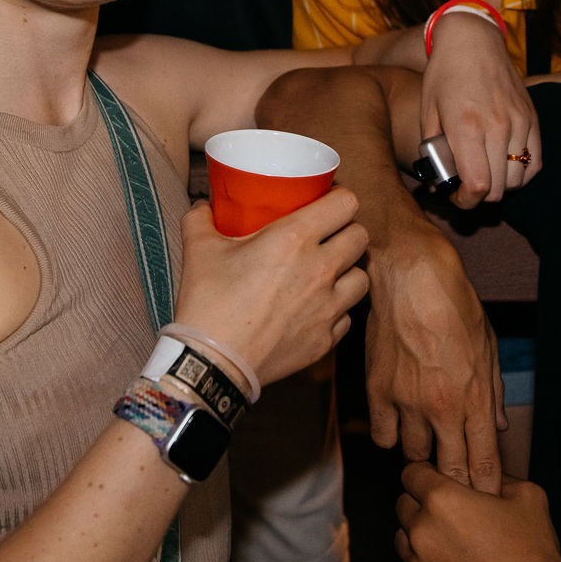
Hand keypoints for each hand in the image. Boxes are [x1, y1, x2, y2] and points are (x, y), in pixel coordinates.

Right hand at [175, 191, 369, 386]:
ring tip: (328, 272)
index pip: (346, 203)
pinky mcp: (326, 339)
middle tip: (327, 235)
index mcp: (295, 239)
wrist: (211, 364)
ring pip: (362, 277)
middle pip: (360, 237)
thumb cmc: (208, 303)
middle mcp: (320, 270)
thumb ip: (200, 219)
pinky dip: (336, 309)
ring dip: (348, 271)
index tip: (326, 201)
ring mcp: (328, 307)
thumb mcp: (198, 250)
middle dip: (347, 231)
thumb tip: (201, 206)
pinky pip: (347, 316)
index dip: (339, 197)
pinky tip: (316, 308)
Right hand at [366, 232, 504, 491]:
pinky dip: (391, 436)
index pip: (484, 461)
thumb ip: (493, 390)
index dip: (487, 487)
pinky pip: (383, 436)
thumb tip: (499, 425)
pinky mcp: (377, 392)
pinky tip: (399, 425)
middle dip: (458, 486)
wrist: (410, 275)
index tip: (487, 501)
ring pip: (413, 456)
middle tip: (459, 492)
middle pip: (450, 470)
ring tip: (428, 449)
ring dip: (423, 456)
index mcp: (474, 396)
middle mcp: (442, 407)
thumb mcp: (488, 344)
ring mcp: (407, 402)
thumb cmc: (454, 303)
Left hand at [395, 464, 560, 561]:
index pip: (412, 473)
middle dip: (421, 504)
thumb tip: (490, 479)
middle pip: (402, 506)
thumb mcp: (528, 496)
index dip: (425, 474)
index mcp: (443, 501)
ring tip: (449, 543)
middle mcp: (422, 533)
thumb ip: (499, 478)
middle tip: (449, 513)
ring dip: (418, 537)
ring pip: (402, 541)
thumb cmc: (534, 555)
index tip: (437, 480)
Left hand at [421, 14, 537, 206]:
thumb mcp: (427, 112)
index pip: (476, 186)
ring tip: (485, 175)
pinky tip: (505, 166)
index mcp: (467, 127)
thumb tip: (440, 184)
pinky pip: (535, 162)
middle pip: (497, 189)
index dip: (465, 202)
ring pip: (518, 179)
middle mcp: (498, 127)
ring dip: (501, 186)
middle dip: (479, 197)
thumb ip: (434, 151)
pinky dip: (522, 173)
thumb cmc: (443, 76)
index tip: (455, 197)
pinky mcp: (532, 118)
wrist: (472, 40)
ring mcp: (519, 122)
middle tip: (466, 187)